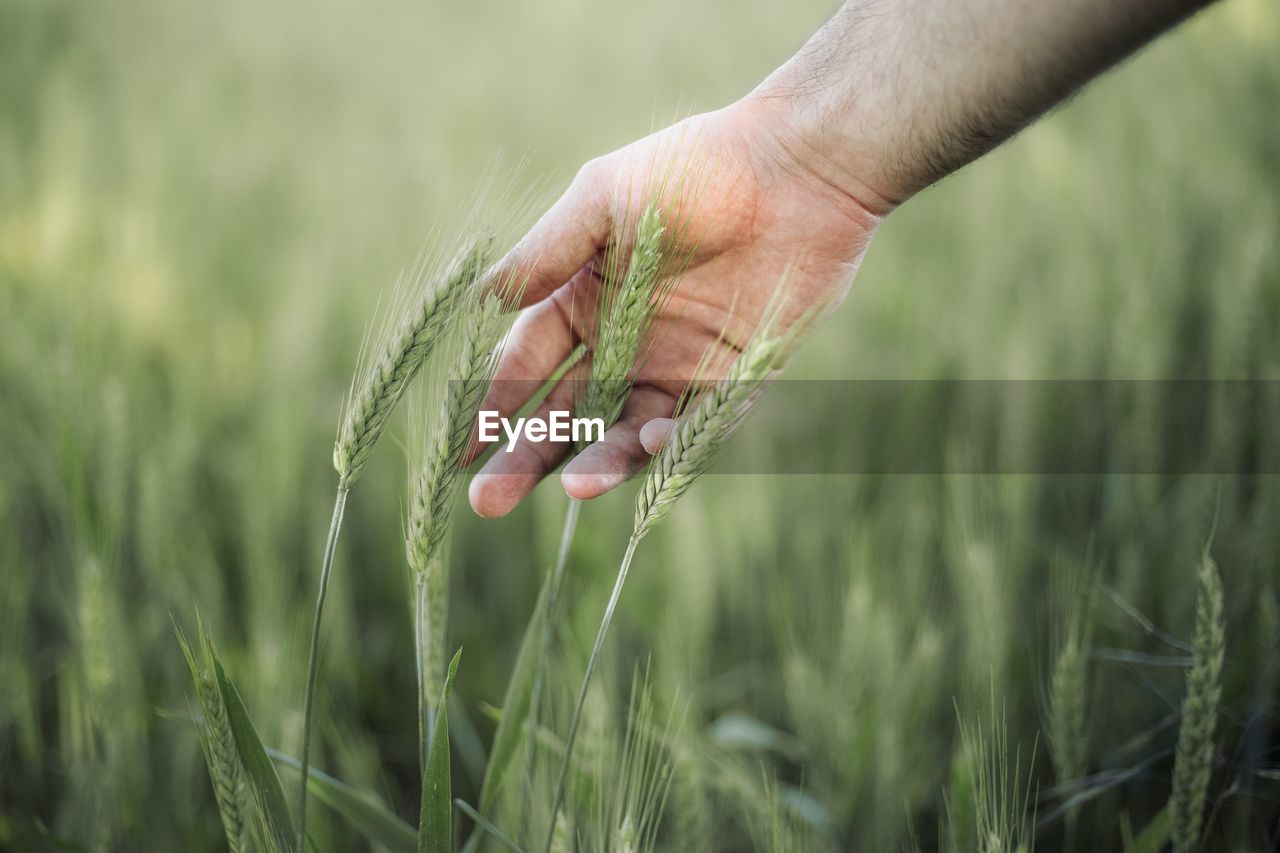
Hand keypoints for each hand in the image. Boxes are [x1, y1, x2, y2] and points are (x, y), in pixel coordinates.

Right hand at [466, 97, 883, 517]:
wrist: (797, 170)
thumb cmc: (693, 168)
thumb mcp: (602, 199)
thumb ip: (546, 254)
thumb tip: (482, 300)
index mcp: (582, 297)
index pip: (525, 363)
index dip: (493, 405)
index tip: (459, 451)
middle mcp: (623, 340)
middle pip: (565, 412)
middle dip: (527, 455)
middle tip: (490, 502)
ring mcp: (675, 364)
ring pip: (623, 429)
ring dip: (598, 461)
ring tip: (575, 487)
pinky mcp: (730, 379)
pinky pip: (693, 425)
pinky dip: (670, 440)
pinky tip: (647, 443)